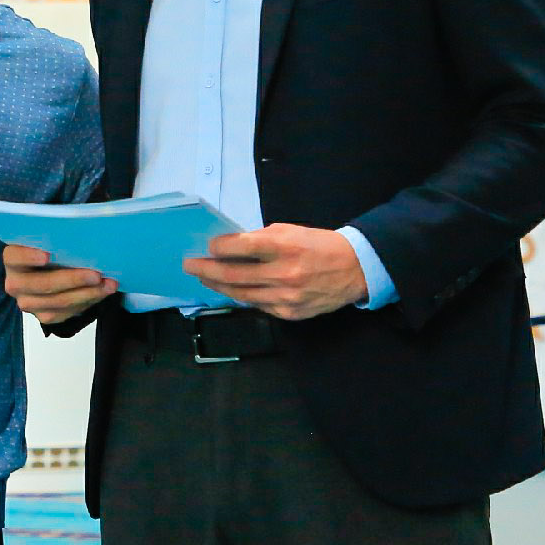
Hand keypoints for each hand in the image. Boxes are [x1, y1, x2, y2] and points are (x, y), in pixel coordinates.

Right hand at [3, 243, 116, 326]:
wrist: (51, 272)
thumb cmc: (52, 250)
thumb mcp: (50, 241)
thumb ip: (57, 239)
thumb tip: (82, 236)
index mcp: (12, 259)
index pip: (14, 257)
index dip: (28, 257)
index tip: (47, 255)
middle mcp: (15, 283)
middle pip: (42, 284)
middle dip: (72, 280)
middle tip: (96, 274)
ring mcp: (27, 303)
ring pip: (58, 302)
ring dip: (87, 294)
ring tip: (108, 285)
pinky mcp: (43, 316)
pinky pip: (66, 313)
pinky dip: (87, 302)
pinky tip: (102, 293)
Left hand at [185, 224, 367, 320]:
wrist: (354, 269)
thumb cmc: (319, 245)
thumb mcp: (292, 231)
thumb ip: (262, 239)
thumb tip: (231, 246)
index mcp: (285, 246)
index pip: (241, 247)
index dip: (219, 248)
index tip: (207, 246)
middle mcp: (284, 273)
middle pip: (234, 274)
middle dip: (207, 269)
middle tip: (190, 265)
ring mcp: (286, 297)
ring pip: (242, 294)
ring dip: (219, 285)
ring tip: (204, 278)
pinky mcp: (290, 313)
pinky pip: (258, 305)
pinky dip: (243, 296)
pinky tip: (231, 290)